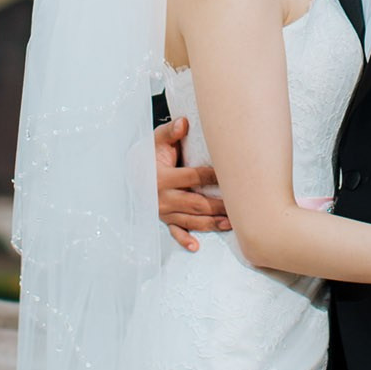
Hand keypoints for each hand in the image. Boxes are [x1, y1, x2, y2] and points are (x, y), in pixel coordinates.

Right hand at [153, 116, 230, 249]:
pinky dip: (184, 240)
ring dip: (210, 223)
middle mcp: (162, 197)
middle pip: (195, 203)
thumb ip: (170, 131)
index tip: (230, 175)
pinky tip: (196, 247)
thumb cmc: (150, 153)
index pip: (192, 177)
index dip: (212, 176)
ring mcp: (163, 211)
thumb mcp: (157, 140)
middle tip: (238, 206)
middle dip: (218, 205)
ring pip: (190, 220)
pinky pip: (174, 232)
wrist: (132, 171)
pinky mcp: (164, 219)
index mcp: (162, 177)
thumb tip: (184, 122)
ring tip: (229, 223)